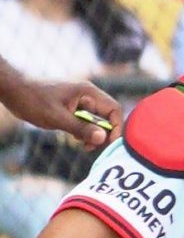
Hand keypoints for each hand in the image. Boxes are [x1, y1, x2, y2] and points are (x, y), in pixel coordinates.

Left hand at [0, 74, 119, 145]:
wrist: (13, 90)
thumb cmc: (33, 101)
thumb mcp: (57, 118)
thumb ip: (81, 128)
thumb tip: (102, 138)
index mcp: (88, 93)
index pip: (113, 109)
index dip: (115, 127)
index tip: (107, 142)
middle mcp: (87, 95)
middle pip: (106, 115)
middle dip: (102, 132)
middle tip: (90, 147)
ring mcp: (79, 99)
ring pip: (95, 118)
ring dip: (91, 132)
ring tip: (80, 143)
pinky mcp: (70, 105)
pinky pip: (84, 118)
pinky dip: (82, 129)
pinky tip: (73, 136)